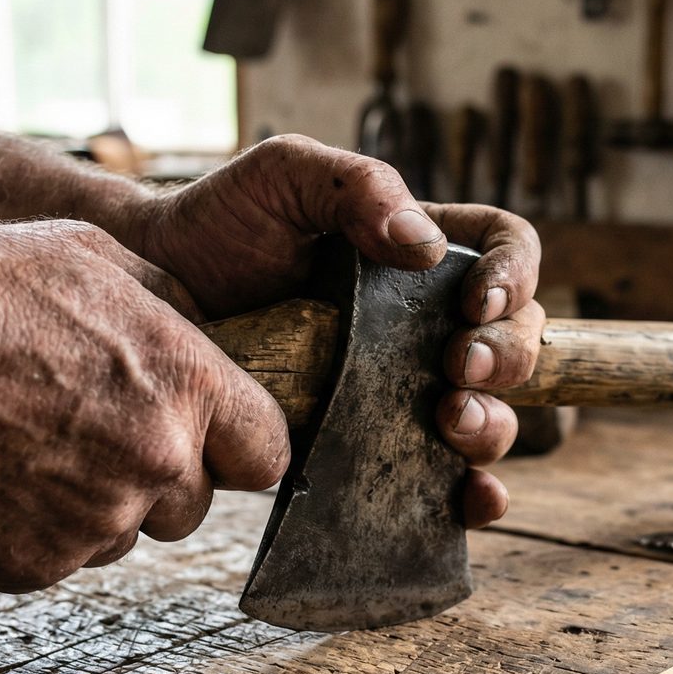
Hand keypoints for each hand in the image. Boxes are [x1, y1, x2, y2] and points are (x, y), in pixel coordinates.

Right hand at [0, 220, 289, 591]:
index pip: (269, 454)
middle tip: (90, 427)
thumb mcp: (91, 256)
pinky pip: (60, 557)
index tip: (215, 440)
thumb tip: (213, 337)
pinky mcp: (31, 566)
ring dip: (95, 503)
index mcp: (186, 384)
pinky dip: (32, 527)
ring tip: (25, 440)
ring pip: (124, 533)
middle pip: (194, 504)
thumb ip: (173, 306)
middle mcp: (154, 462)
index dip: (239, 446)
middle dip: (158, 476)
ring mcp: (93, 523)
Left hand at [122, 135, 543, 527]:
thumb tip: (425, 247)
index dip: (516, 275)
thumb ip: (360, 186)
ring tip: (450, 422)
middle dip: (507, 358)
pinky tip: (470, 499)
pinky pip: (443, 479)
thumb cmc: (221, 224)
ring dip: (493, 425)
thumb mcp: (288, 174)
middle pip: (517, 340)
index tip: (477, 301)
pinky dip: (472, 495)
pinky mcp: (371, 445)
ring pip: (492, 414)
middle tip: (458, 368)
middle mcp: (427, 323)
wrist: (155, 298)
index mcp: (423, 252)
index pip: (507, 250)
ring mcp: (403, 389)